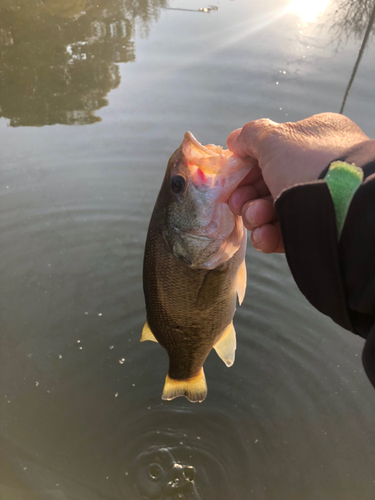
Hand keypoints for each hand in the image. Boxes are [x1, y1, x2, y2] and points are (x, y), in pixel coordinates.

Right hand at [227, 113, 368, 252]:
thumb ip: (251, 135)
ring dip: (255, 215)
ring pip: (273, 209)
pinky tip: (264, 235)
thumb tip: (234, 140)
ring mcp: (316, 201)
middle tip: (238, 203)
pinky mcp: (313, 231)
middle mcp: (316, 169)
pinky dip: (268, 235)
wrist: (343, 206)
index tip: (231, 179)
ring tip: (256, 217)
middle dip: (247, 196)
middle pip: (267, 184)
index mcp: (314, 140)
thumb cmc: (308, 163)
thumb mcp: (275, 138)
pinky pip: (284, 232)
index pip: (272, 153)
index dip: (246, 166)